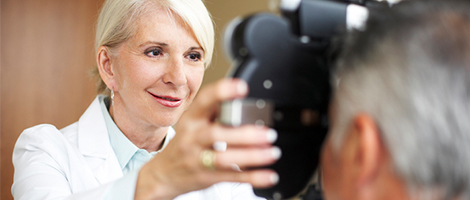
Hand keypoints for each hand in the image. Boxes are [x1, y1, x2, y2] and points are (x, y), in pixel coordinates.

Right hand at [134, 78, 279, 199]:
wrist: (163, 174)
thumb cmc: (184, 144)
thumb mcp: (192, 123)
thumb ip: (214, 112)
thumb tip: (241, 100)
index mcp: (191, 119)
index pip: (204, 101)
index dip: (222, 92)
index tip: (241, 87)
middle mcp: (192, 138)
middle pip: (216, 135)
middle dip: (244, 134)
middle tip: (268, 133)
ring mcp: (197, 159)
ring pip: (225, 159)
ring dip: (252, 156)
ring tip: (272, 152)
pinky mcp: (206, 177)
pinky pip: (232, 177)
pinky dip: (253, 177)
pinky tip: (268, 175)